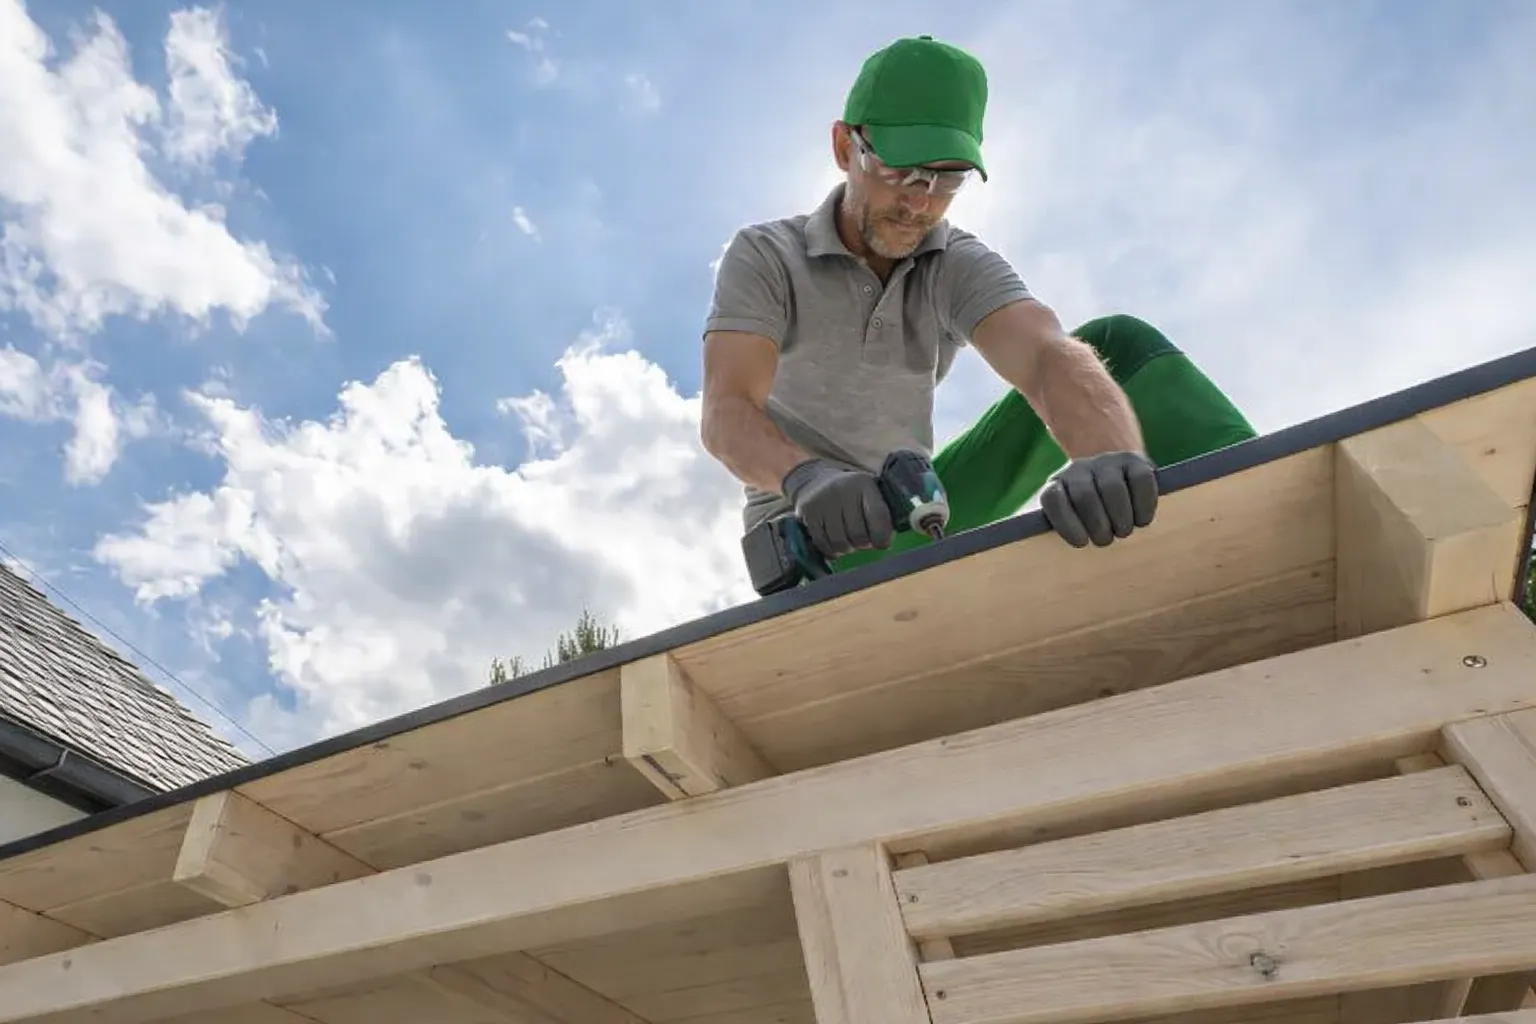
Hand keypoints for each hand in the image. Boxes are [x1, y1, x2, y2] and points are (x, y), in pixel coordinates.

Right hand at [781, 458, 893, 557]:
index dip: (882, 537)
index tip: (881, 543)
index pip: (878, 516)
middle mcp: (843, 490)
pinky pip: (822, 543)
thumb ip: (881, 515)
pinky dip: (830, 550)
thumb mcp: (869, 494)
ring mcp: (823, 501)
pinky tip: (834, 546)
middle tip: (861, 540)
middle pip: (858, 535)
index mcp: (864, 485)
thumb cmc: (851, 496)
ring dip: (846, 548)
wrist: (816, 482)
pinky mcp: (808, 512)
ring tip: (847, 541)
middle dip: (862, 544)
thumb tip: (885, 542)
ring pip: (839, 542)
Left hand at [1040, 451, 1158, 547]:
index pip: (1053, 499)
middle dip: (1098, 525)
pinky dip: (1144, 505)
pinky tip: (1142, 519)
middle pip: (1085, 495)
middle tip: (1106, 540)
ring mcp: (1106, 462)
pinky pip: (1141, 480)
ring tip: (1123, 532)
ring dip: (1121, 517)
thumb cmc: (1088, 517)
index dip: (1066, 523)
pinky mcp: (1134, 460)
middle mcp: (1078, 469)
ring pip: (1112, 488)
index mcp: (1057, 485)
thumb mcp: (1069, 522)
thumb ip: (1053, 534)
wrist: (1115, 478)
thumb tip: (1041, 554)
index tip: (1082, 542)